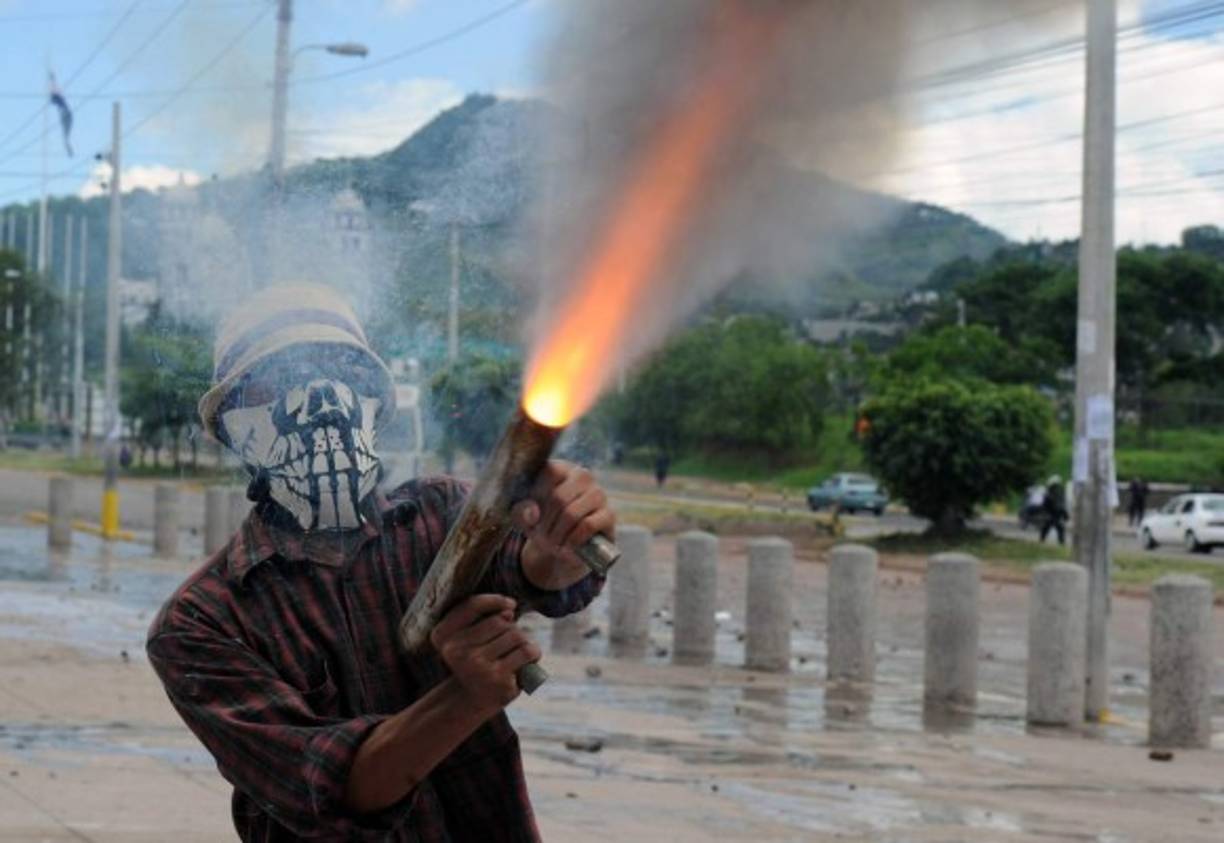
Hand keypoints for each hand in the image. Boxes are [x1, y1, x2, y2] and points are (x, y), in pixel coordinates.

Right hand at [429, 594, 540, 714]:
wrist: (471, 700)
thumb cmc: (475, 662)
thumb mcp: (469, 638)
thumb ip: (485, 619)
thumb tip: (508, 610)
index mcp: (443, 637)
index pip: (472, 605)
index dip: (495, 600)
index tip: (511, 604)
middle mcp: (457, 652)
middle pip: (501, 621)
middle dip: (511, 628)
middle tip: (509, 645)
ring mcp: (478, 666)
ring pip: (515, 634)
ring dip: (523, 641)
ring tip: (517, 654)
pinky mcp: (498, 678)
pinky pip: (526, 652)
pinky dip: (533, 654)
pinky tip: (527, 663)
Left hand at [513, 461, 615, 584]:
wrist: (565, 547)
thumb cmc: (542, 524)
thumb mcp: (524, 519)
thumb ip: (521, 513)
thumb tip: (532, 513)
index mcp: (561, 469)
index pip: (550, 472)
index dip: (538, 496)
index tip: (532, 516)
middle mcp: (583, 476)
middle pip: (559, 497)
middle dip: (546, 524)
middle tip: (540, 539)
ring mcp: (598, 494)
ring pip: (572, 513)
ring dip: (558, 534)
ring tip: (552, 544)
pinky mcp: (608, 514)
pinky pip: (588, 525)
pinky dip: (573, 540)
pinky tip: (567, 547)